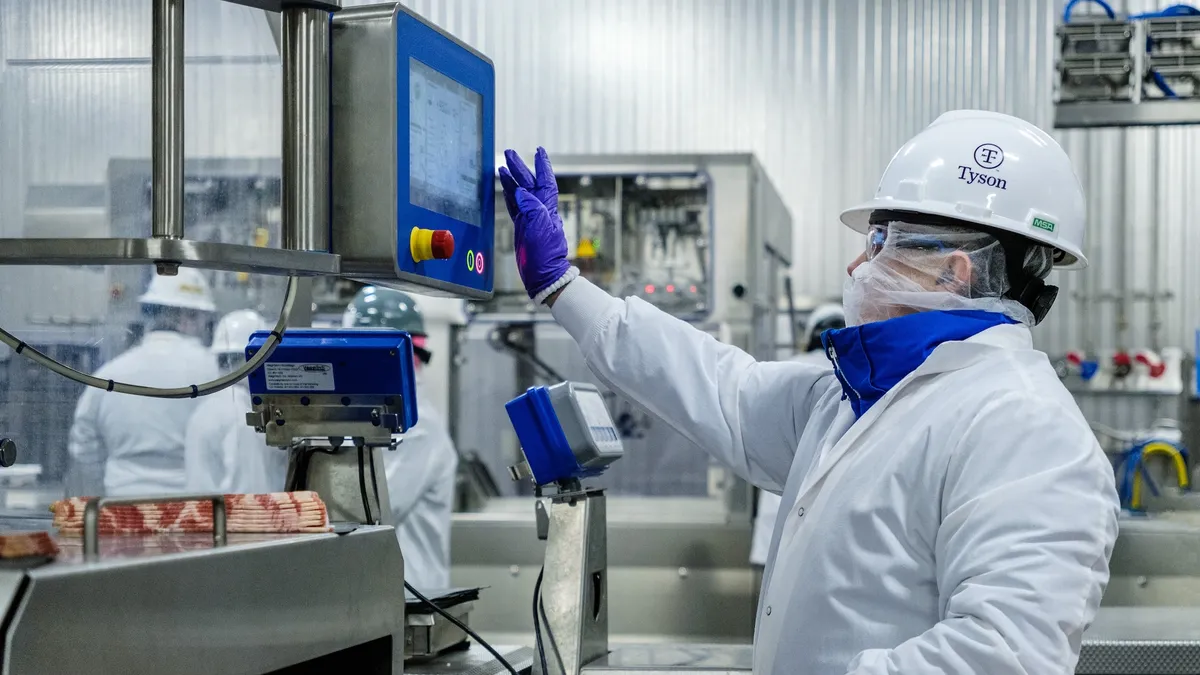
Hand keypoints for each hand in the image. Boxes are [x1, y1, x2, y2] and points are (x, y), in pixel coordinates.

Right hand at [498, 148, 572, 300]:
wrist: (543, 275)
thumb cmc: (545, 254)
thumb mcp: (539, 228)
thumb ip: (530, 207)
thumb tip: (521, 192)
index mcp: (546, 208)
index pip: (545, 181)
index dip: (542, 166)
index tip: (538, 151)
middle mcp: (539, 211)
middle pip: (530, 184)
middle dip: (521, 168)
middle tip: (510, 153)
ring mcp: (530, 219)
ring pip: (520, 193)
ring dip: (513, 180)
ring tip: (503, 167)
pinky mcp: (522, 228)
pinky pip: (514, 206)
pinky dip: (509, 195)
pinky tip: (504, 187)